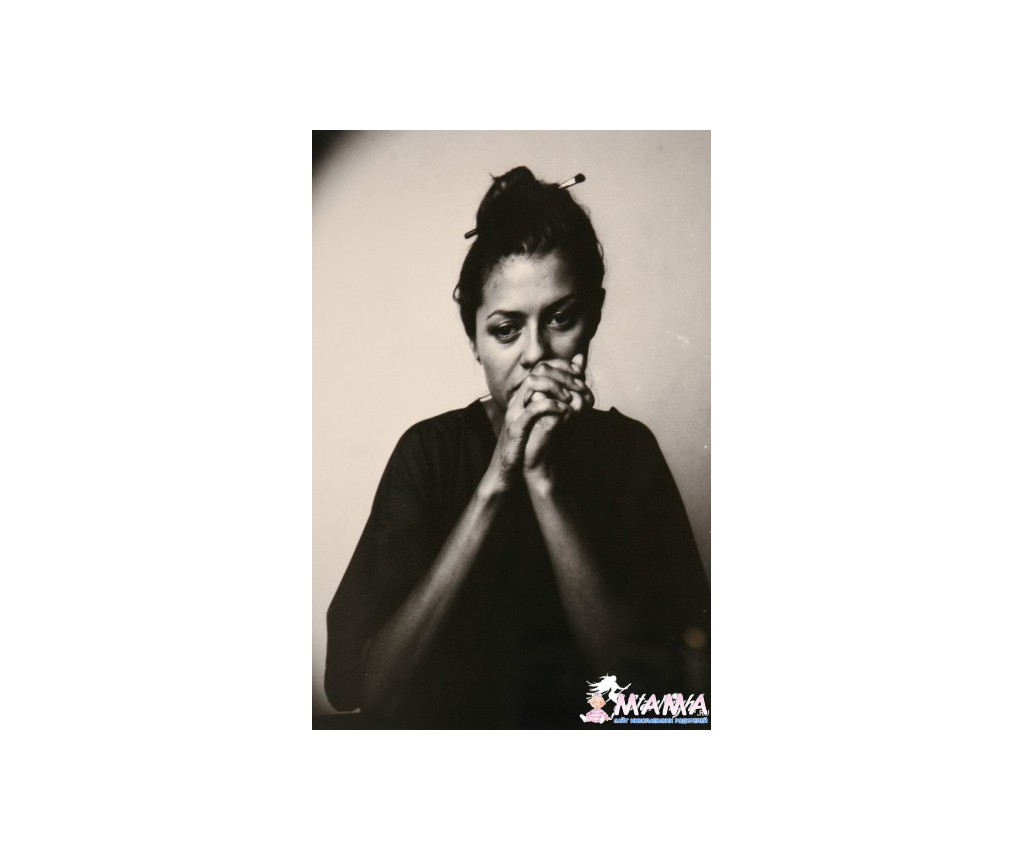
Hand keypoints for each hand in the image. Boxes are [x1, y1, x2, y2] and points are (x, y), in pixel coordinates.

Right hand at [481, 355, 590, 494]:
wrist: (510, 471)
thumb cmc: (529, 446)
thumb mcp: (545, 420)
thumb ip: (556, 402)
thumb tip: (572, 393)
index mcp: (524, 396)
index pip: (542, 366)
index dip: (563, 366)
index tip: (580, 374)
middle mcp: (518, 399)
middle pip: (538, 370)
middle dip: (562, 374)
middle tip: (580, 385)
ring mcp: (515, 412)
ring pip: (532, 382)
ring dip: (555, 386)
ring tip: (569, 397)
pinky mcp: (516, 427)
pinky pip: (532, 408)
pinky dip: (550, 405)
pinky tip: (563, 410)